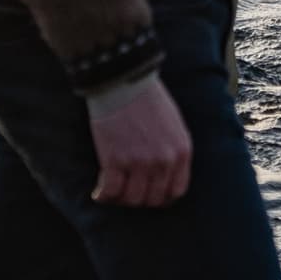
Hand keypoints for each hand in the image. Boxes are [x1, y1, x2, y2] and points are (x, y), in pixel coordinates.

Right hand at [88, 76, 192, 206]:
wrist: (124, 80)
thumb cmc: (147, 97)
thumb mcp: (174, 124)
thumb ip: (173, 150)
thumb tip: (165, 173)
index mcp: (181, 151)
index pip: (176, 191)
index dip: (162, 197)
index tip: (149, 193)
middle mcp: (164, 160)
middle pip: (153, 199)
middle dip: (139, 198)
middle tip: (127, 191)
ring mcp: (140, 162)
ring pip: (132, 200)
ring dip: (120, 198)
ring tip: (112, 190)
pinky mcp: (115, 160)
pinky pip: (110, 192)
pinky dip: (103, 195)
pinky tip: (99, 191)